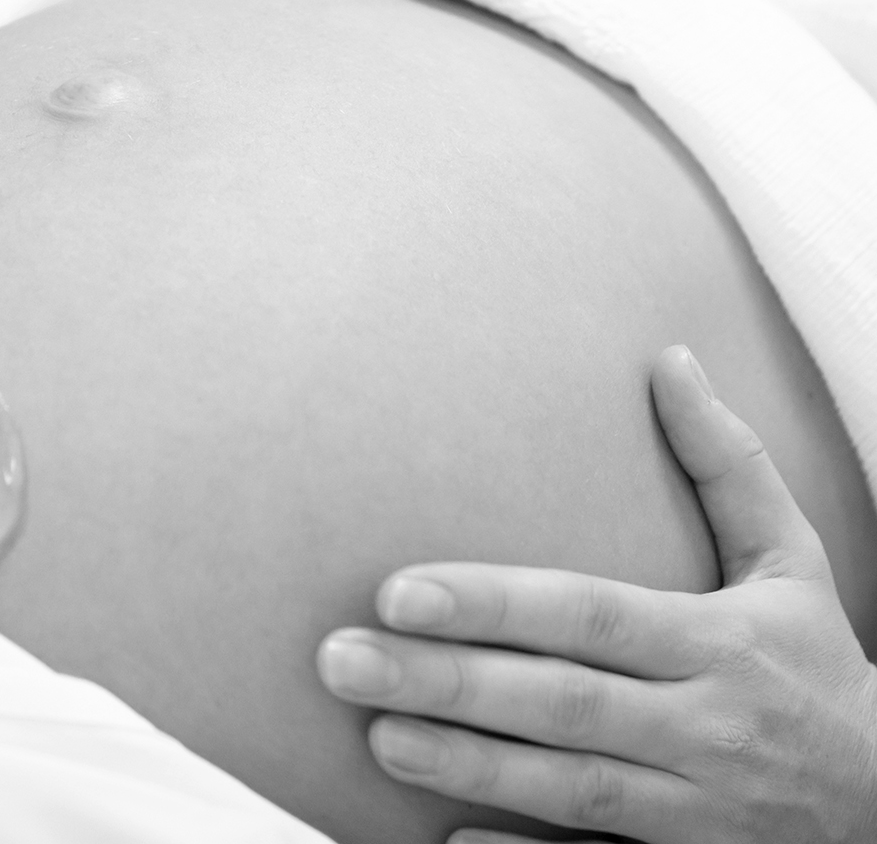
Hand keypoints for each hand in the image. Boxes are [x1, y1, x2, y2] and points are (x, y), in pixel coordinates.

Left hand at [315, 345, 876, 843]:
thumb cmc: (815, 669)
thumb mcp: (793, 564)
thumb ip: (727, 466)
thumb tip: (668, 358)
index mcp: (721, 645)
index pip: (592, 617)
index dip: (494, 603)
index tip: (393, 590)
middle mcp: (706, 729)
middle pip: (563, 704)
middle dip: (448, 684)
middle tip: (338, 660)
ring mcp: (697, 813)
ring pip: (572, 790)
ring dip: (468, 768)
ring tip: (374, 736)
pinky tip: (450, 842)